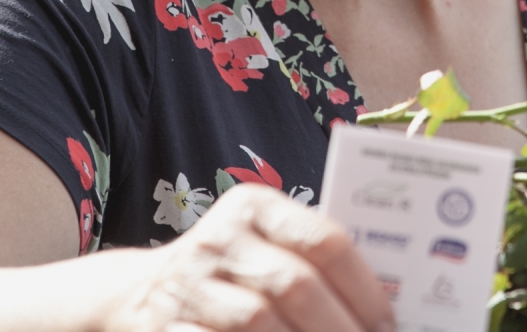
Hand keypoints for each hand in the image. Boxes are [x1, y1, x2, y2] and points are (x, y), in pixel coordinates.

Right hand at [108, 185, 394, 331]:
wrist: (136, 294)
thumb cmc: (231, 272)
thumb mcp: (264, 247)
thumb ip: (313, 264)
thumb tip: (386, 311)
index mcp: (255, 207)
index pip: (324, 240)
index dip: (365, 289)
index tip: (390, 325)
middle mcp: (220, 238)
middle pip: (296, 285)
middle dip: (341, 328)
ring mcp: (189, 284)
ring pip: (258, 321)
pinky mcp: (165, 326)